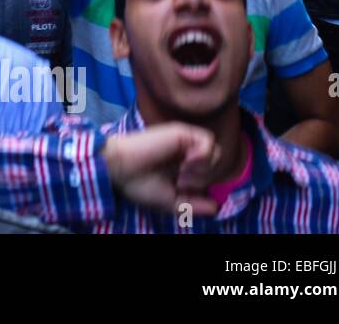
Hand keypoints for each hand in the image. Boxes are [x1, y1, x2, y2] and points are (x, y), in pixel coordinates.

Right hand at [101, 123, 220, 216]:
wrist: (121, 168)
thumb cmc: (140, 185)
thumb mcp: (172, 202)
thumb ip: (195, 205)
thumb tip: (216, 207)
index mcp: (183, 168)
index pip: (210, 175)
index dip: (207, 186)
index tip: (191, 193)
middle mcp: (186, 153)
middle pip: (215, 165)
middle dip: (204, 179)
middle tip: (181, 182)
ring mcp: (185, 141)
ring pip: (215, 153)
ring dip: (203, 168)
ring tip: (182, 173)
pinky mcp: (182, 132)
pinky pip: (208, 141)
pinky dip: (203, 155)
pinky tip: (186, 162)